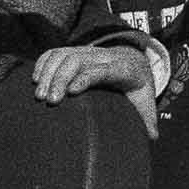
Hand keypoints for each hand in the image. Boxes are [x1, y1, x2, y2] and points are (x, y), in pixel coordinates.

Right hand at [33, 45, 158, 140]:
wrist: (135, 61)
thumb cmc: (138, 87)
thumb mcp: (146, 101)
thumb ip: (148, 119)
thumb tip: (152, 136)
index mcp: (125, 69)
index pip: (104, 69)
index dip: (87, 78)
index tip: (71, 92)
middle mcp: (105, 57)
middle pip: (79, 60)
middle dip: (61, 78)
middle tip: (51, 101)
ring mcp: (89, 52)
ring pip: (65, 54)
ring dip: (49, 72)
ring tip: (40, 95)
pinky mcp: (76, 52)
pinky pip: (56, 52)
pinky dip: (44, 63)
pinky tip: (36, 80)